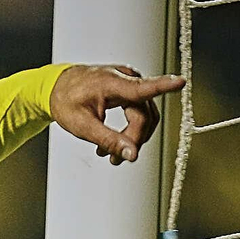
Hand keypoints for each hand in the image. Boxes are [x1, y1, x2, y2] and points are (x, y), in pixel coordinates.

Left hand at [49, 65, 185, 164]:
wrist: (57, 87)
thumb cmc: (66, 102)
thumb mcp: (82, 126)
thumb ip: (108, 140)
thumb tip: (132, 155)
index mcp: (112, 83)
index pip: (142, 88)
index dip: (164, 86)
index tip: (181, 82)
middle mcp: (126, 78)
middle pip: (144, 115)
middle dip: (133, 140)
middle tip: (114, 159)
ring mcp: (130, 82)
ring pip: (145, 116)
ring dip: (133, 137)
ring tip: (111, 154)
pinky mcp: (130, 88)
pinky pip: (140, 112)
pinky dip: (130, 129)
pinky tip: (114, 143)